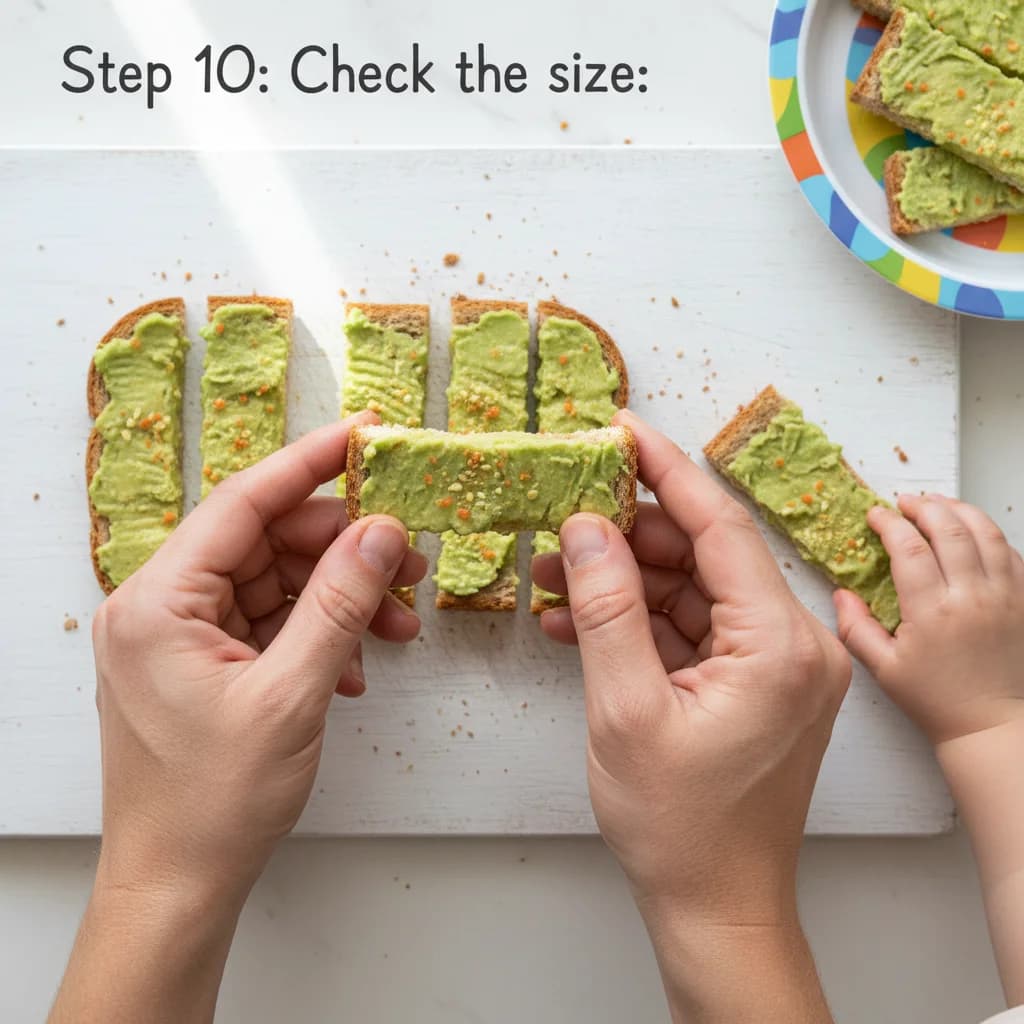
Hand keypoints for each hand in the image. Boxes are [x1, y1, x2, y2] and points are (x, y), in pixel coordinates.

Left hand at [92, 412, 425, 904]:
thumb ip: (339, 604)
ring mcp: (182, 634)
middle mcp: (160, 606)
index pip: (242, 503)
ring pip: (278, 581)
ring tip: (398, 622)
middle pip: (268, 541)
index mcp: (157, 602)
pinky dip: (320, 631)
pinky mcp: (205, 660)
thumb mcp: (291, 696)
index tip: (364, 434)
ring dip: (342, 597)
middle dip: (344, 550)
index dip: (309, 464)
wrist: (179, 882)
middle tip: (409, 559)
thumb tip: (381, 533)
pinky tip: (358, 664)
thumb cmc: (213, 802)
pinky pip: (273, 620)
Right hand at [532, 410, 847, 1021]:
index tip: (622, 432)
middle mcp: (793, 645)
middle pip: (705, 554)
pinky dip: (639, 621)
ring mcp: (777, 665)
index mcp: (780, 646)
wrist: (715, 904)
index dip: (665, 472)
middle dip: (628, 535)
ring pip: (693, 590)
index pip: (720, 528)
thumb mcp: (625, 709)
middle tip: (566, 512)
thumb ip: (604, 609)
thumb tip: (585, 530)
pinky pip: (693, 629)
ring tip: (553, 574)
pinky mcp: (754, 682)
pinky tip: (578, 619)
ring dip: (624, 581)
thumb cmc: (680, 826)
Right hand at [834, 494, 1023, 747]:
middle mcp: (971, 597)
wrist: (993, 725)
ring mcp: (1005, 597)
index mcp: (932, 612)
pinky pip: (1012, 553)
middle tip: (905, 502)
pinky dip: (990, 534)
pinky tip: (973, 531)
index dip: (889, 524)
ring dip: (960, 510)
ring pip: (986, 533)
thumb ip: (856, 628)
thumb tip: (841, 593)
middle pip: (949, 529)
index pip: (909, 548)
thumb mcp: (884, 669)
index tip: (875, 516)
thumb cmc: (937, 700)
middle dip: (924, 507)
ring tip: (940, 504)